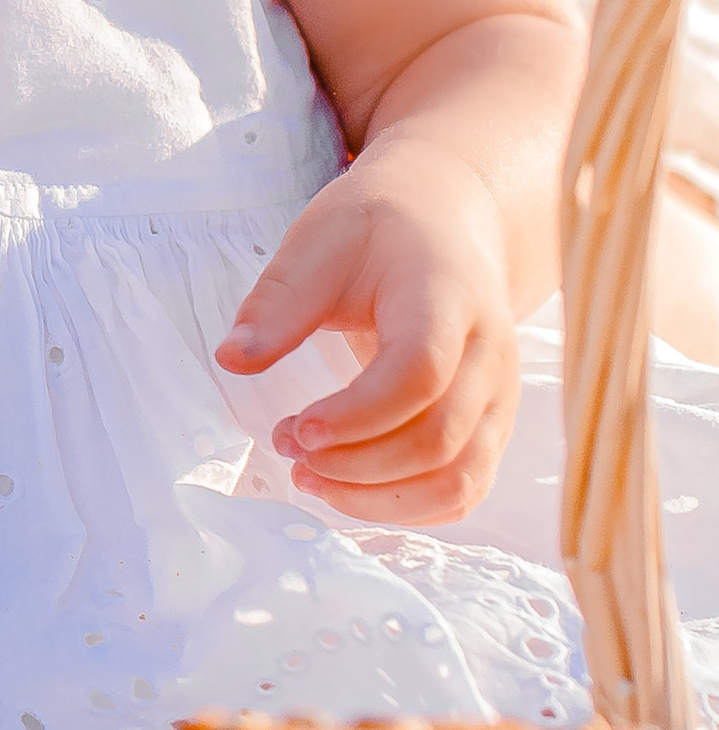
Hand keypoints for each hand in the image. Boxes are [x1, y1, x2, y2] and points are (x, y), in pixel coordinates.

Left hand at [215, 136, 520, 523]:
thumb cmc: (381, 229)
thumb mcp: (320, 242)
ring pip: (459, 480)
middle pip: (438, 440)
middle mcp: (489, 356)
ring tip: (309, 477)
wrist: (452, 221)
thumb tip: (232, 360)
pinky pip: (464, 490)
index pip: (419, 373)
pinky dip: (406, 508)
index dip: (357, 415)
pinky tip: (347, 489)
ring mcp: (498, 397)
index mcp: (448, 299)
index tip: (295, 427)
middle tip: (286, 445)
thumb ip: (279, 302)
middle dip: (354, 463)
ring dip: (379, 499)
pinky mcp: (490, 426)